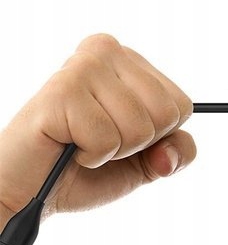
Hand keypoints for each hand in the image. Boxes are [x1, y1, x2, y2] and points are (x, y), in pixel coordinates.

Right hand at [0, 34, 195, 223]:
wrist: (26, 193)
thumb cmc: (82, 169)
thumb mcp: (145, 161)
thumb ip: (177, 152)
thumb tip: (169, 153)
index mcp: (130, 59)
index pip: (182, 105)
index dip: (158, 136)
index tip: (121, 134)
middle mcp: (107, 51)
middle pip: (166, 114)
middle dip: (136, 144)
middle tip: (98, 140)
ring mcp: (84, 67)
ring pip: (139, 127)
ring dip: (111, 152)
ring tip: (81, 142)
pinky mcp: (62, 91)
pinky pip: (107, 139)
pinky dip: (91, 156)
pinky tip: (67, 145)